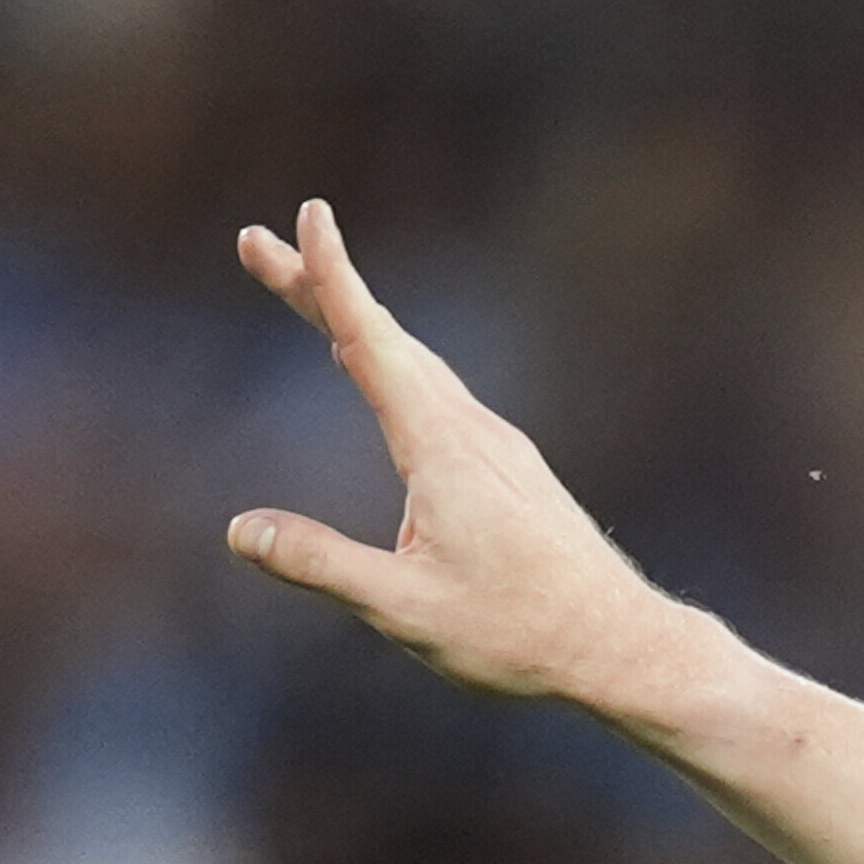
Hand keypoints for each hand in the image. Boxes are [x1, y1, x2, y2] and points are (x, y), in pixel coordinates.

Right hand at [223, 202, 676, 713]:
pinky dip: (392, 360)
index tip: (308, 214)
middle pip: (384, 339)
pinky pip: (438, 392)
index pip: (372, 344)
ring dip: (354, 322)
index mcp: (441, 448)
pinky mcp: (510, 469)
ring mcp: (497, 446)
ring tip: (304, 291)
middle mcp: (472, 431)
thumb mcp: (405, 609)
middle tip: (254, 245)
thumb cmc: (521, 634)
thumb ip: (322, 565)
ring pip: (415, 362)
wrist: (622, 649)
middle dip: (317, 287)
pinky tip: (379, 366)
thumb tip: (241, 531)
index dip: (333, 277)